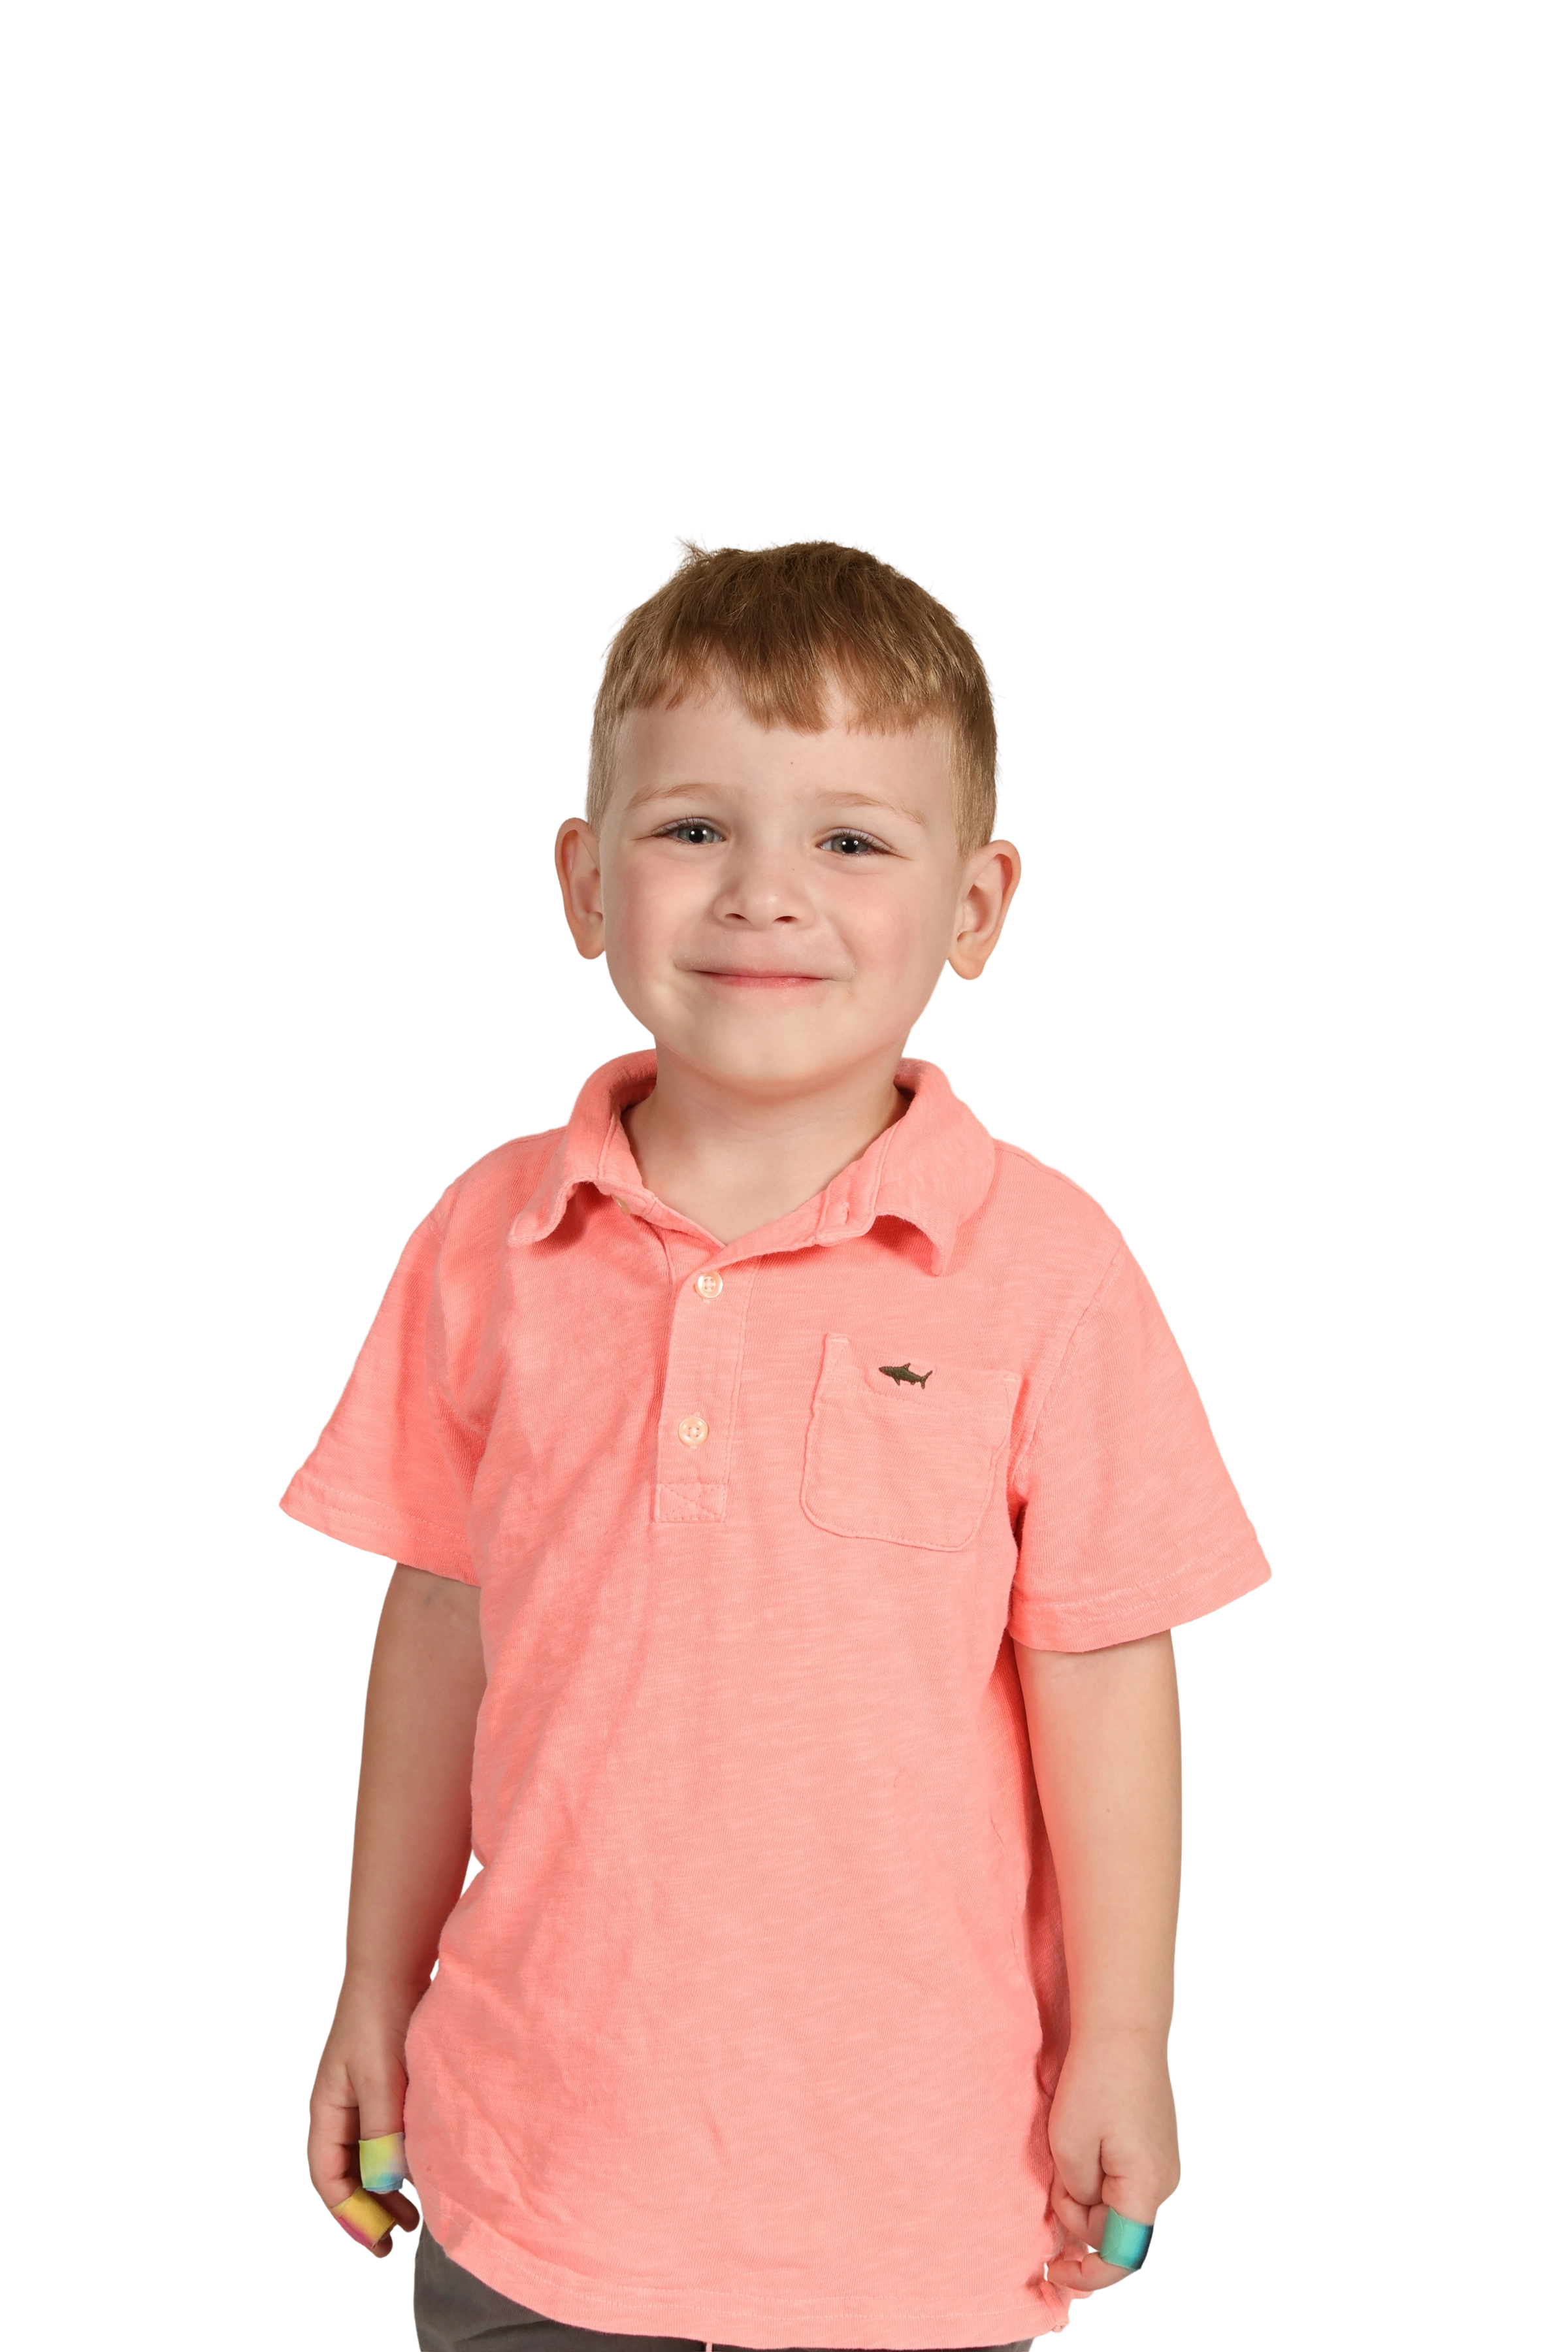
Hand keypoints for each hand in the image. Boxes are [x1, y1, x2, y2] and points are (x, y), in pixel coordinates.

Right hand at [307, 1972, 428, 2254]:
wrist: (397, 1963)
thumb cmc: (380, 2012)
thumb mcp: (380, 2078)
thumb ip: (382, 2132)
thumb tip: (387, 2183)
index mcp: (328, 2110)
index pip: (331, 2180)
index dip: (354, 2216)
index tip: (384, 2243)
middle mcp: (344, 2110)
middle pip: (350, 2177)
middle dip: (374, 2211)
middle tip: (406, 2241)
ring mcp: (367, 2099)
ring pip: (373, 2160)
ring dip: (392, 2189)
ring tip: (421, 2215)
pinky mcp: (391, 2088)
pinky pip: (392, 2138)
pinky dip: (405, 2160)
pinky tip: (429, 2172)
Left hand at [1043, 2031, 1179, 2298]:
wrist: (1124, 2028)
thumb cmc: (1097, 2081)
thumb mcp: (1069, 2146)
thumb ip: (1075, 2194)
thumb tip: (1083, 2208)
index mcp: (1144, 2189)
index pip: (1120, 2257)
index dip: (1086, 2275)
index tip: (1054, 2272)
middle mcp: (1161, 2183)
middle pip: (1113, 2230)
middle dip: (1077, 2217)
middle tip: (1054, 2179)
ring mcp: (1160, 2164)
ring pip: (1115, 2204)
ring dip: (1084, 2192)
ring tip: (1066, 2152)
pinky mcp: (1152, 2148)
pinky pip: (1122, 2181)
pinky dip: (1096, 2176)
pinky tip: (1081, 2145)